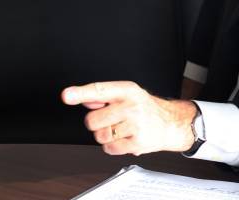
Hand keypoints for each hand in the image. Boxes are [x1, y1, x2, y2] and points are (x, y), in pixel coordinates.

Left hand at [61, 81, 196, 155]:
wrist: (171, 123)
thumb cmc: (145, 108)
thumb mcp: (128, 95)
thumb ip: (104, 97)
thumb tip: (84, 98)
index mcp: (127, 90)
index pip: (100, 90)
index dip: (81, 93)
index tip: (67, 95)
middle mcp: (132, 105)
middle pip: (93, 120)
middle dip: (97, 123)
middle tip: (111, 120)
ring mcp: (135, 124)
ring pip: (101, 136)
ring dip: (106, 136)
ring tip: (121, 129)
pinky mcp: (137, 141)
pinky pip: (110, 149)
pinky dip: (114, 147)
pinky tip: (125, 138)